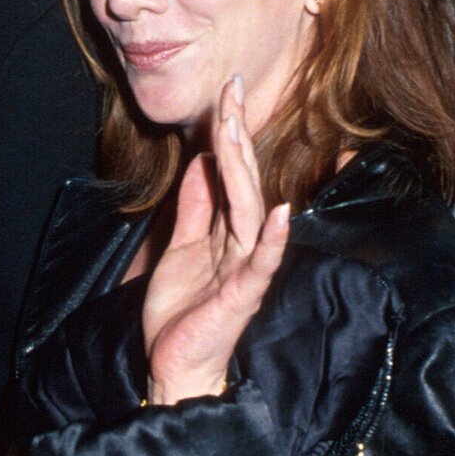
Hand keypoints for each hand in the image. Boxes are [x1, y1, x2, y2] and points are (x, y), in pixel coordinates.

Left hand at [142, 78, 290, 405]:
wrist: (176, 364)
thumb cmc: (182, 313)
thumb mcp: (181, 247)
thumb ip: (194, 208)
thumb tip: (201, 163)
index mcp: (226, 231)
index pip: (231, 173)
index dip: (227, 132)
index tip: (226, 92)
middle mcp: (241, 243)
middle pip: (242, 181)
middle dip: (236, 135)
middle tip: (232, 91)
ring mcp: (245, 267)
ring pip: (248, 210)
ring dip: (245, 169)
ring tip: (239, 129)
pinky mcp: (242, 294)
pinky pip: (261, 263)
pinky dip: (271, 239)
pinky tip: (278, 213)